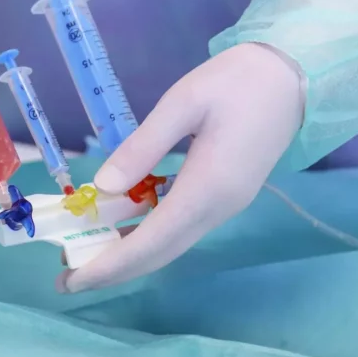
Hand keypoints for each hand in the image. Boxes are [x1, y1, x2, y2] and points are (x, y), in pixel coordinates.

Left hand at [57, 44, 304, 293]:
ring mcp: (223, 205)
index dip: (110, 265)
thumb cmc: (236, 82)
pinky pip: (178, 226)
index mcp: (207, 189)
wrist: (292, 77)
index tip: (72, 279)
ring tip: (82, 254)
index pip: (151, 242)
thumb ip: (142, 147)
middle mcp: (217, 209)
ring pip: (169, 244)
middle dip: (112, 270)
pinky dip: (144, 234)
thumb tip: (102, 187)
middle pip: (159, 254)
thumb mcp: (182, 103)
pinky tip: (116, 228)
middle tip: (66, 278)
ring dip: (126, 255)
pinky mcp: (223, 195)